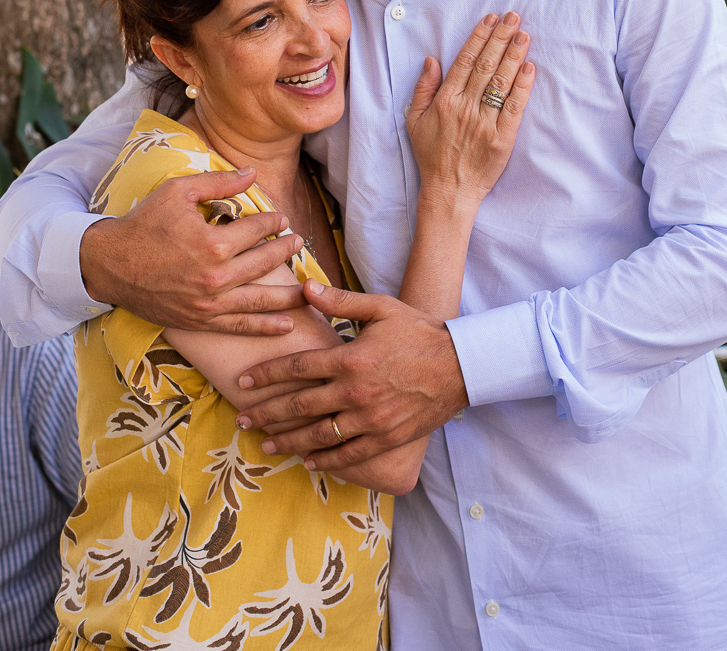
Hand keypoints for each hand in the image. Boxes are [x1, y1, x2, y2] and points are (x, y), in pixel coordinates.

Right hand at [80, 167, 305, 333]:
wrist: (110, 264)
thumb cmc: (144, 223)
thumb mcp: (178, 191)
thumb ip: (219, 182)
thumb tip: (253, 172)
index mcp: (212, 243)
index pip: (257, 229)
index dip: (273, 222)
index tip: (281, 219)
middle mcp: (215, 276)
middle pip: (265, 262)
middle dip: (285, 250)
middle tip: (298, 242)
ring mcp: (209, 303)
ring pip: (260, 299)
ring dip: (288, 293)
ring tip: (307, 287)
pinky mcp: (200, 321)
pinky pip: (240, 326)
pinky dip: (265, 327)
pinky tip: (286, 326)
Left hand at [236, 281, 468, 468]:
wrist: (460, 365)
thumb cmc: (419, 332)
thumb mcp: (381, 308)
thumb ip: (340, 301)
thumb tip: (304, 288)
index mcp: (350, 359)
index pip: (297, 369)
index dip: (267, 376)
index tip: (244, 382)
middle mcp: (355, 393)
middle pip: (300, 407)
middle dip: (266, 414)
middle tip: (243, 419)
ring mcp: (371, 419)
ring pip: (319, 436)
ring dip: (288, 442)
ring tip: (266, 445)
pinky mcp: (386, 437)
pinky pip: (349, 454)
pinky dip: (326, 460)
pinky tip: (309, 461)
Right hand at [406, 11, 533, 206]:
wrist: (448, 191)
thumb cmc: (431, 155)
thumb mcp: (414, 120)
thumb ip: (423, 88)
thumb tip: (432, 60)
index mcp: (445, 100)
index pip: (465, 61)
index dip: (479, 37)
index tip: (491, 19)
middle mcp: (465, 108)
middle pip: (486, 65)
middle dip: (501, 38)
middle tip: (514, 17)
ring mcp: (485, 123)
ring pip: (501, 82)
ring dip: (514, 55)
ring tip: (524, 34)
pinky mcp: (502, 139)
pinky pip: (514, 108)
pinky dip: (523, 87)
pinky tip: (529, 67)